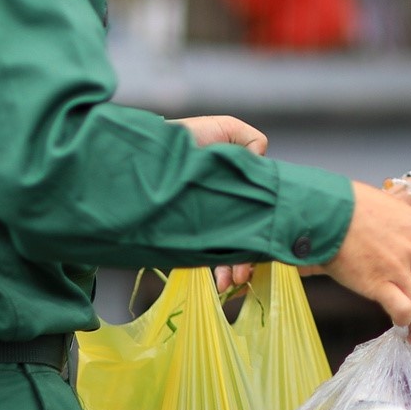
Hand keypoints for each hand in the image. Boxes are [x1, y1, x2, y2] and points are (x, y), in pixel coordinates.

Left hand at [180, 118, 270, 292]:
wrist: (147, 154)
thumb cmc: (184, 139)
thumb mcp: (225, 129)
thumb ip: (251, 141)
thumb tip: (260, 165)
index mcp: (240, 186)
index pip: (260, 213)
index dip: (264, 230)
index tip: (263, 245)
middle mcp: (228, 206)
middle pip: (247, 236)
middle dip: (248, 257)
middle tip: (245, 273)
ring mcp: (210, 222)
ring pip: (228, 250)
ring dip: (235, 266)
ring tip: (231, 280)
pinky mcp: (191, 233)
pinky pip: (207, 256)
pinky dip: (216, 268)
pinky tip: (219, 280)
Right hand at [321, 182, 410, 326]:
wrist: (328, 212)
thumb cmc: (352, 204)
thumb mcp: (390, 206)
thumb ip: (404, 226)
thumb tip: (404, 237)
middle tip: (409, 296)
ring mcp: (398, 269)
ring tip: (403, 309)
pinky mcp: (378, 285)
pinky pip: (404, 311)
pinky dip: (402, 317)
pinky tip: (396, 317)